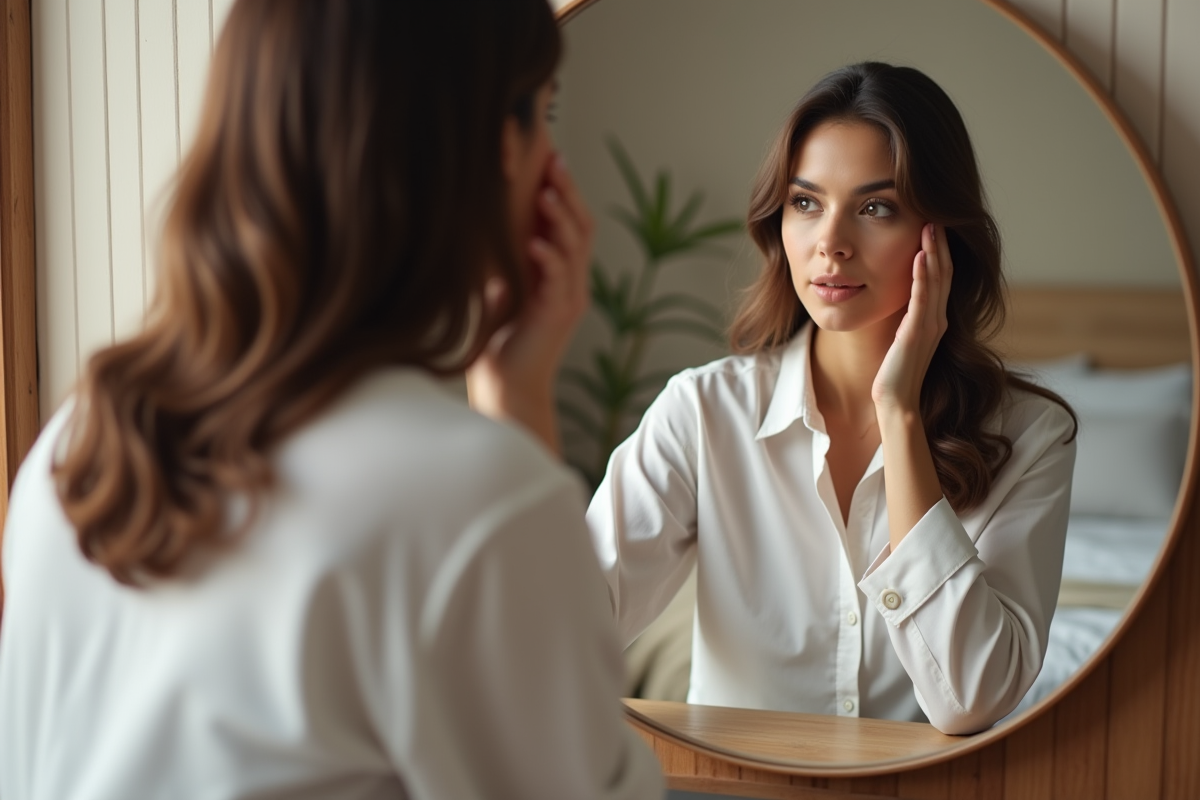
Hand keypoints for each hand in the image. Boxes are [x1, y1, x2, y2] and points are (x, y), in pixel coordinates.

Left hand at [466, 154, 593, 452]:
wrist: (506, 386)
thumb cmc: (496, 339)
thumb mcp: (500, 284)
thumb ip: (502, 255)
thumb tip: (480, 214)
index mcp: (560, 272)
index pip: (570, 221)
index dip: (564, 189)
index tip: (549, 158)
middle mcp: (572, 281)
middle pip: (581, 226)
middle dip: (568, 191)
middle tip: (554, 162)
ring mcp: (570, 297)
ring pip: (576, 248)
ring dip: (561, 219)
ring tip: (547, 193)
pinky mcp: (560, 315)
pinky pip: (561, 280)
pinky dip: (550, 259)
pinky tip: (535, 244)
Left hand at [871, 223, 951, 413]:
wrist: (896, 401)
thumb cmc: (896, 372)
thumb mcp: (904, 337)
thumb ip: (908, 317)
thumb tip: (903, 297)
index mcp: (935, 319)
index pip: (941, 278)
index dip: (940, 252)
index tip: (934, 227)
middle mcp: (938, 319)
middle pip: (944, 273)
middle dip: (940, 244)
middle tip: (936, 215)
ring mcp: (930, 326)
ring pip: (937, 281)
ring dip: (933, 252)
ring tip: (930, 226)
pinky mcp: (916, 334)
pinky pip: (922, 299)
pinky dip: (922, 276)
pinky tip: (919, 256)